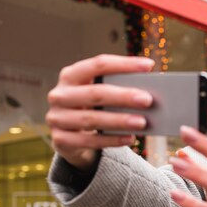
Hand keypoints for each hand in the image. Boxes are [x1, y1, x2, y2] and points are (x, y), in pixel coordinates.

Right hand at [45, 54, 154, 170]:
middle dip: (123, 96)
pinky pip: (89, 141)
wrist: (70, 138)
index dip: (124, 64)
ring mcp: (57, 118)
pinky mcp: (60, 140)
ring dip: (119, 121)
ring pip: (91, 119)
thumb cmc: (91, 109)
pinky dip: (111, 140)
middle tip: (147, 100)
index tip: (148, 65)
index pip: (98, 65)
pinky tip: (130, 138)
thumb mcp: (99, 96)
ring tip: (142, 122)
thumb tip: (147, 93)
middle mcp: (60, 94)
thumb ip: (117, 90)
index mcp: (71, 75)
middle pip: (95, 93)